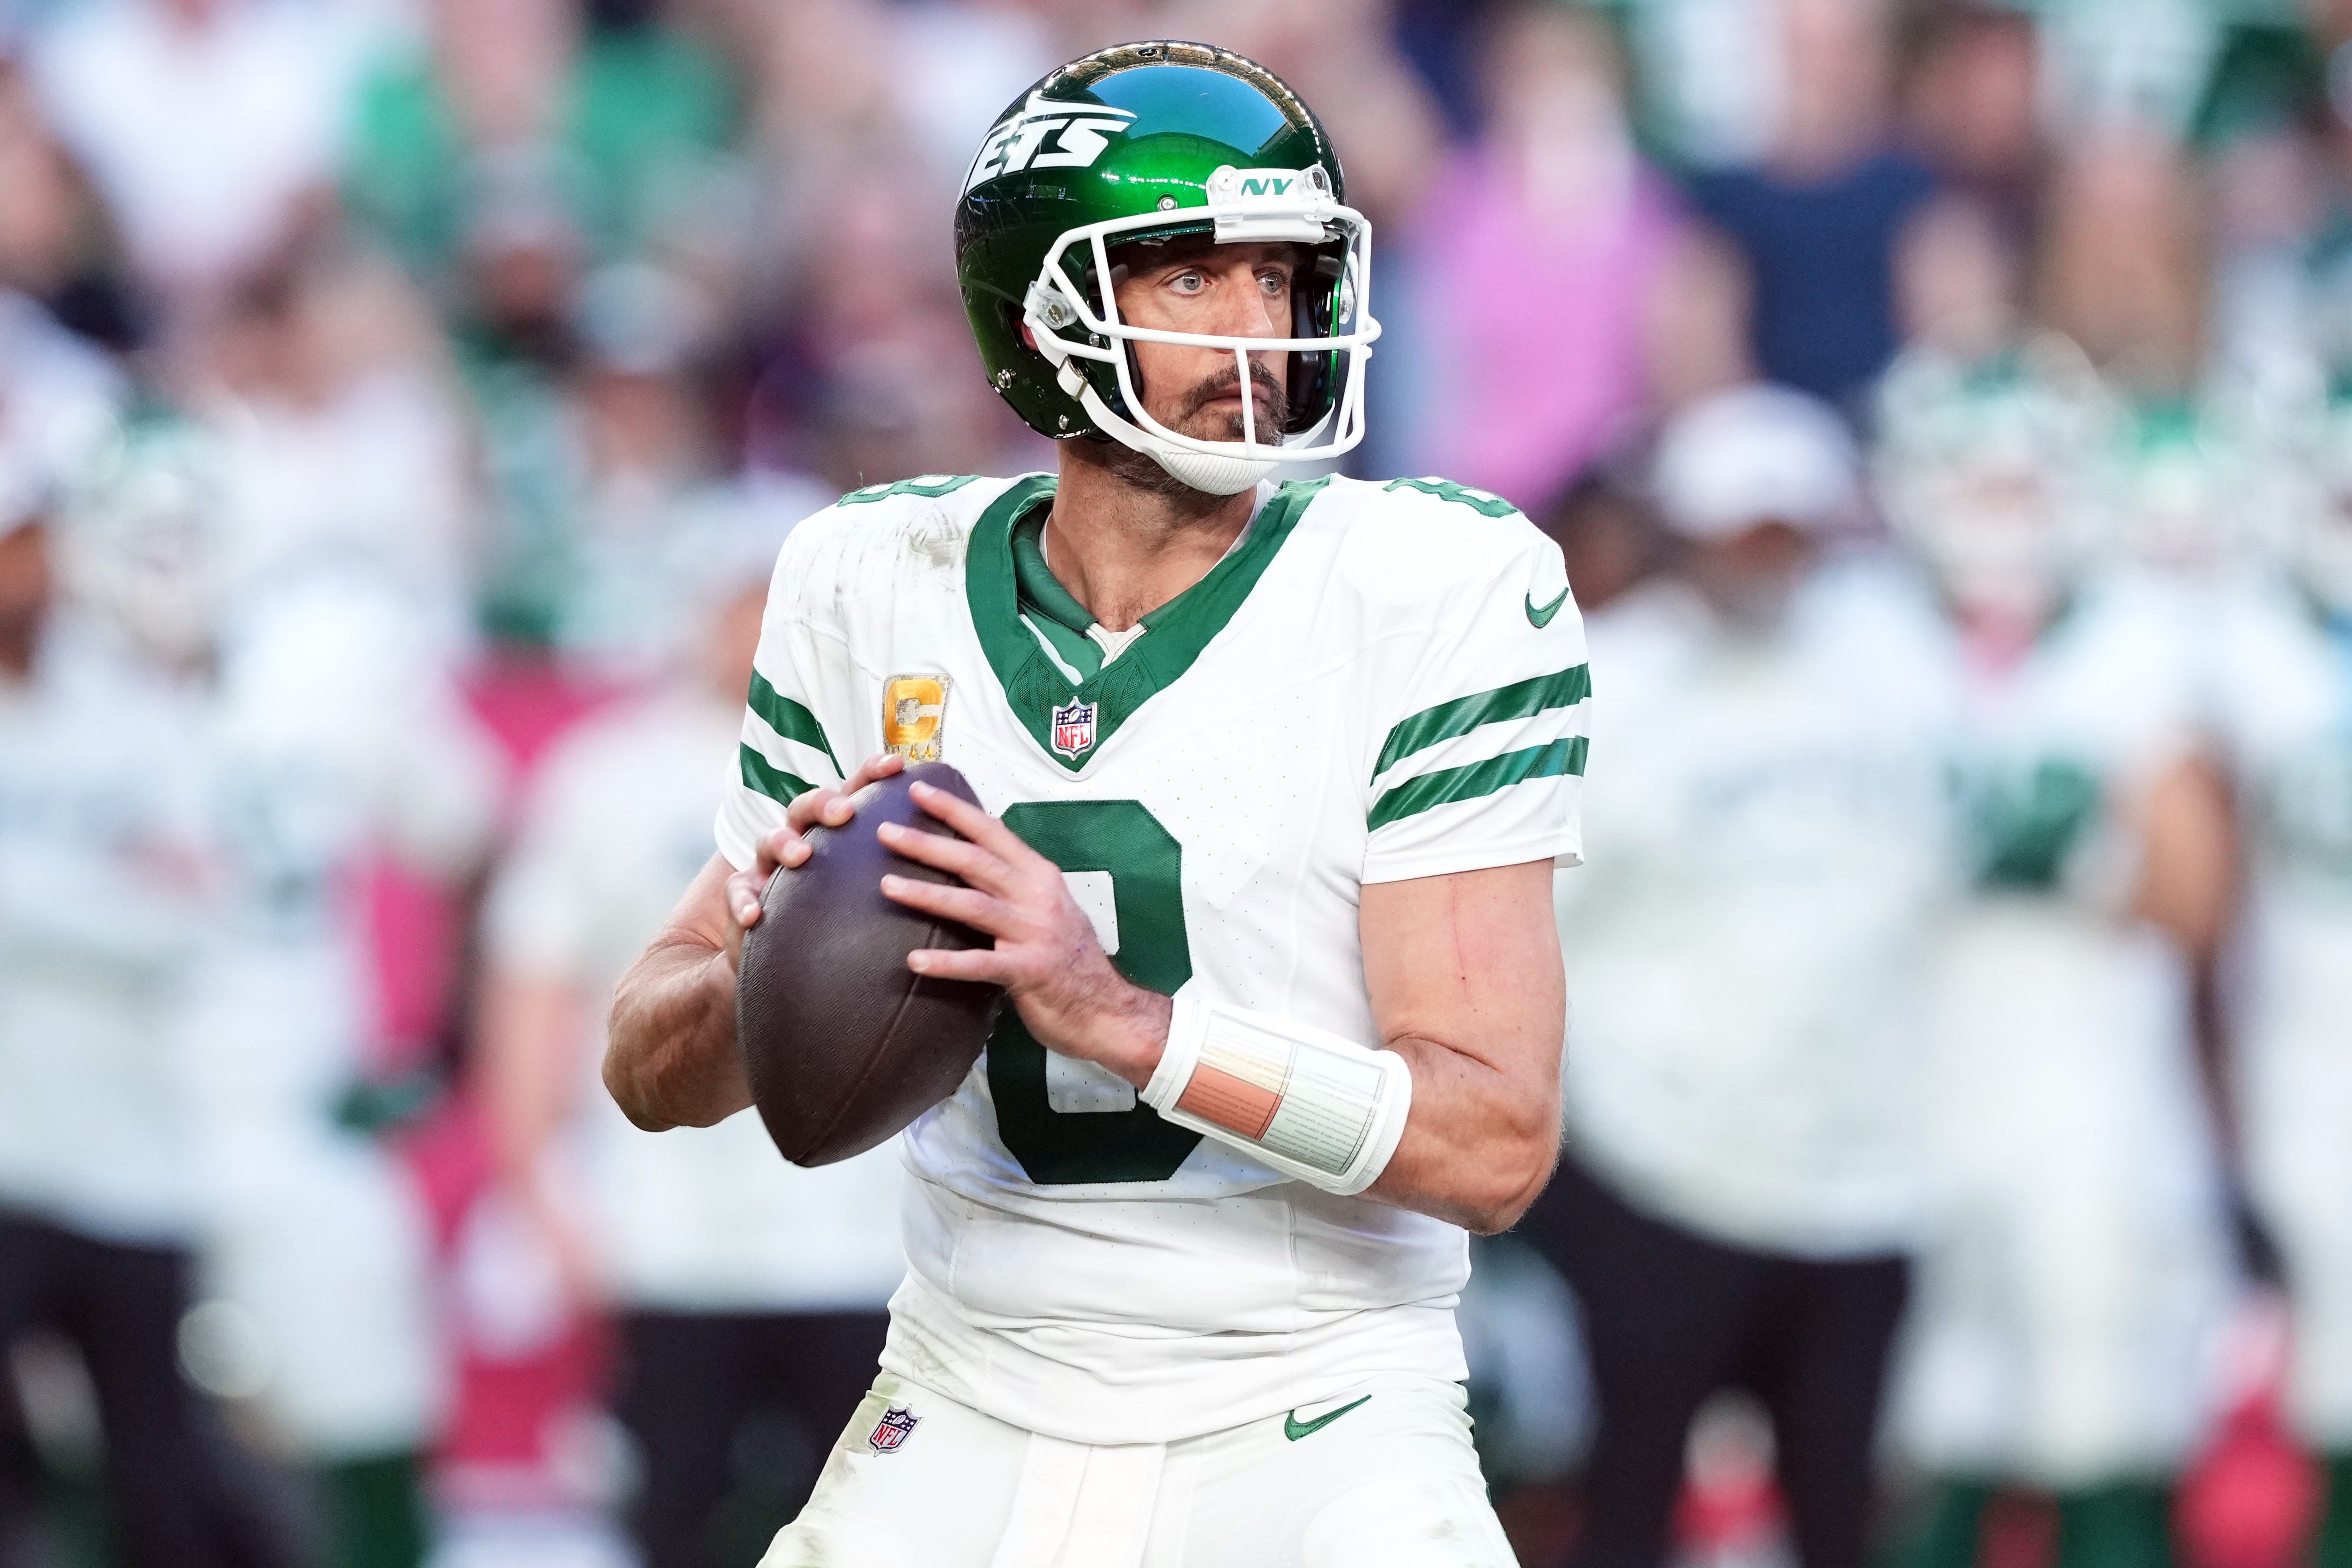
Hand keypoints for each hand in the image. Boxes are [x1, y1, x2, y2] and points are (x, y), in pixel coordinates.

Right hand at [722, 752, 905, 968]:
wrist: (783, 952)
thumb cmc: (837, 911)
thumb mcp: (867, 885)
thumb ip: (901, 865)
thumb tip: (962, 852)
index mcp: (834, 832)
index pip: (853, 792)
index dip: (871, 774)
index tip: (897, 765)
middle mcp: (800, 838)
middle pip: (805, 806)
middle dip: (824, 803)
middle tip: (844, 812)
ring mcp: (767, 865)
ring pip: (768, 840)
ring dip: (783, 843)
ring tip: (800, 856)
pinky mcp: (745, 894)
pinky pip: (738, 892)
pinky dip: (744, 901)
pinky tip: (754, 916)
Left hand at [874, 780, 1170, 1087]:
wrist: (1109, 1010)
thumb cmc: (1072, 961)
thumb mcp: (1048, 910)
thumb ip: (1013, 887)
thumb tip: (970, 865)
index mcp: (1041, 877)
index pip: (993, 833)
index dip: (955, 810)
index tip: (919, 790)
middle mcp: (1039, 898)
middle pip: (976, 862)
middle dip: (929, 844)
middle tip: (886, 830)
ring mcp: (1036, 934)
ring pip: (974, 905)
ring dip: (928, 894)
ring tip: (887, 886)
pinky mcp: (1030, 972)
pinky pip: (981, 964)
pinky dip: (947, 962)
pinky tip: (915, 961)